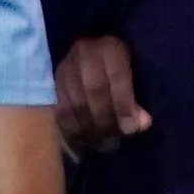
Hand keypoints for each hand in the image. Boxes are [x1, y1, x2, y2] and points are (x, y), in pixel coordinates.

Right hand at [55, 34, 151, 154]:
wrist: (92, 51)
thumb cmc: (119, 68)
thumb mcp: (135, 76)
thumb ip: (137, 101)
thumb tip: (141, 124)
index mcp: (111, 48)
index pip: (117, 77)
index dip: (123, 105)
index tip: (130, 129)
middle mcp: (85, 53)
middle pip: (94, 90)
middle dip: (105, 121)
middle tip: (113, 143)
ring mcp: (65, 67)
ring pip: (74, 102)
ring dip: (86, 129)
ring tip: (99, 145)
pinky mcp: (52, 83)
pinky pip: (58, 110)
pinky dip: (69, 130)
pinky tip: (80, 144)